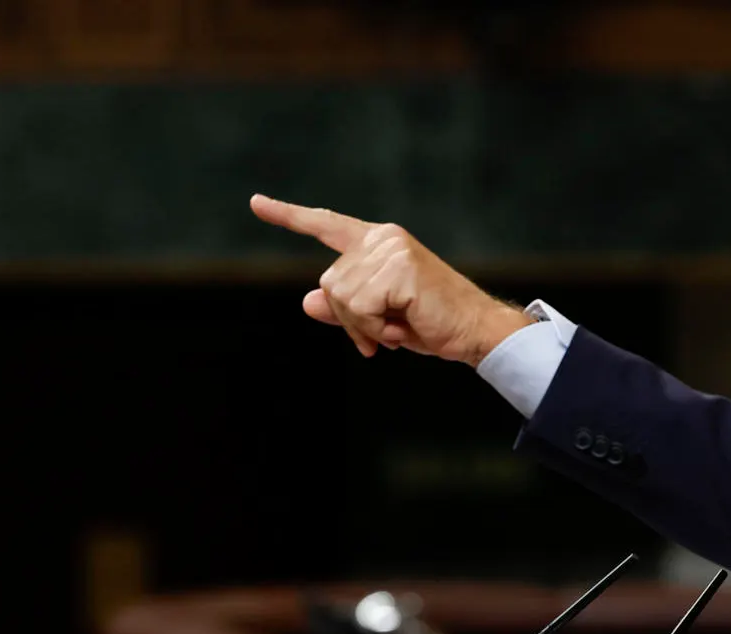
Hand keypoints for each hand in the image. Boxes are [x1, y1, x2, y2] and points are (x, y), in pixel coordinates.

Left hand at [250, 194, 532, 363]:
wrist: (474, 331)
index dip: (289, 216)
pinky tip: (397, 330)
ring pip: (340, 295)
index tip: (256, 203)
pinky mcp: (398, 268)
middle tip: (380, 333)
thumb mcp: (377, 318)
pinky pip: (358, 306)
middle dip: (348, 318)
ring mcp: (391, 249)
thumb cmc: (431, 324)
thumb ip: (343, 308)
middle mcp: (383, 238)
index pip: (326, 225)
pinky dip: (370, 328)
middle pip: (329, 281)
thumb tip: (307, 302)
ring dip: (361, 326)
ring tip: (394, 330)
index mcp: (378, 242)